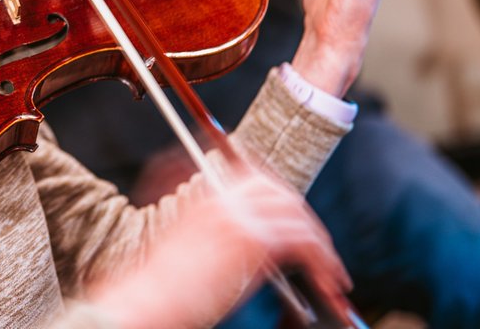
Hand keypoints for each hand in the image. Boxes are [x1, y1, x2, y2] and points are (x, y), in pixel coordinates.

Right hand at [87, 166, 350, 328]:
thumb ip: (224, 235)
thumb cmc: (164, 288)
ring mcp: (238, 217)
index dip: (284, 197)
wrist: (148, 300)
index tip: (299, 217)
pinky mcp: (251, 241)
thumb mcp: (192, 249)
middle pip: (282, 194)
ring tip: (331, 273)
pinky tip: (326, 278)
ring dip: (321, 245)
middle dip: (307, 221)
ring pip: (297, 216)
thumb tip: (256, 246)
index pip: (258, 179)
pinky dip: (322, 260)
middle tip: (321, 249)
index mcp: (207, 197)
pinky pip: (302, 242)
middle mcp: (224, 200)